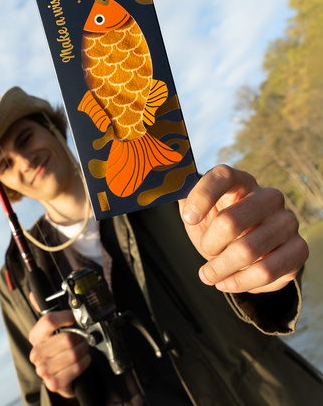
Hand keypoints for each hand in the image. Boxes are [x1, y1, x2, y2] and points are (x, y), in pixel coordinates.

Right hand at [28, 292, 90, 397]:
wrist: (62, 376)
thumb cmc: (59, 348)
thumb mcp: (53, 330)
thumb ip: (46, 313)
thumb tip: (33, 295)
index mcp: (35, 337)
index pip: (50, 320)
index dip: (67, 317)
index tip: (74, 319)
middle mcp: (36, 353)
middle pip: (67, 338)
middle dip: (79, 337)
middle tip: (80, 338)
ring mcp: (44, 369)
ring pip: (74, 353)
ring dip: (83, 350)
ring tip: (81, 348)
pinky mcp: (54, 383)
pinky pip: (78, 366)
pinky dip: (85, 362)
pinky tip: (81, 360)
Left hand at [178, 165, 307, 293]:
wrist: (250, 250)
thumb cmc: (217, 226)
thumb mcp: (198, 212)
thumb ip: (182, 201)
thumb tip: (161, 190)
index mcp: (241, 182)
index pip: (222, 177)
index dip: (202, 196)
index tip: (187, 218)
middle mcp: (268, 197)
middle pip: (231, 220)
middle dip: (210, 244)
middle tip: (204, 252)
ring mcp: (287, 222)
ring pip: (248, 250)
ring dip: (220, 268)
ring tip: (208, 274)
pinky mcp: (298, 249)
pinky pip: (267, 272)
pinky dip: (240, 283)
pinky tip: (226, 283)